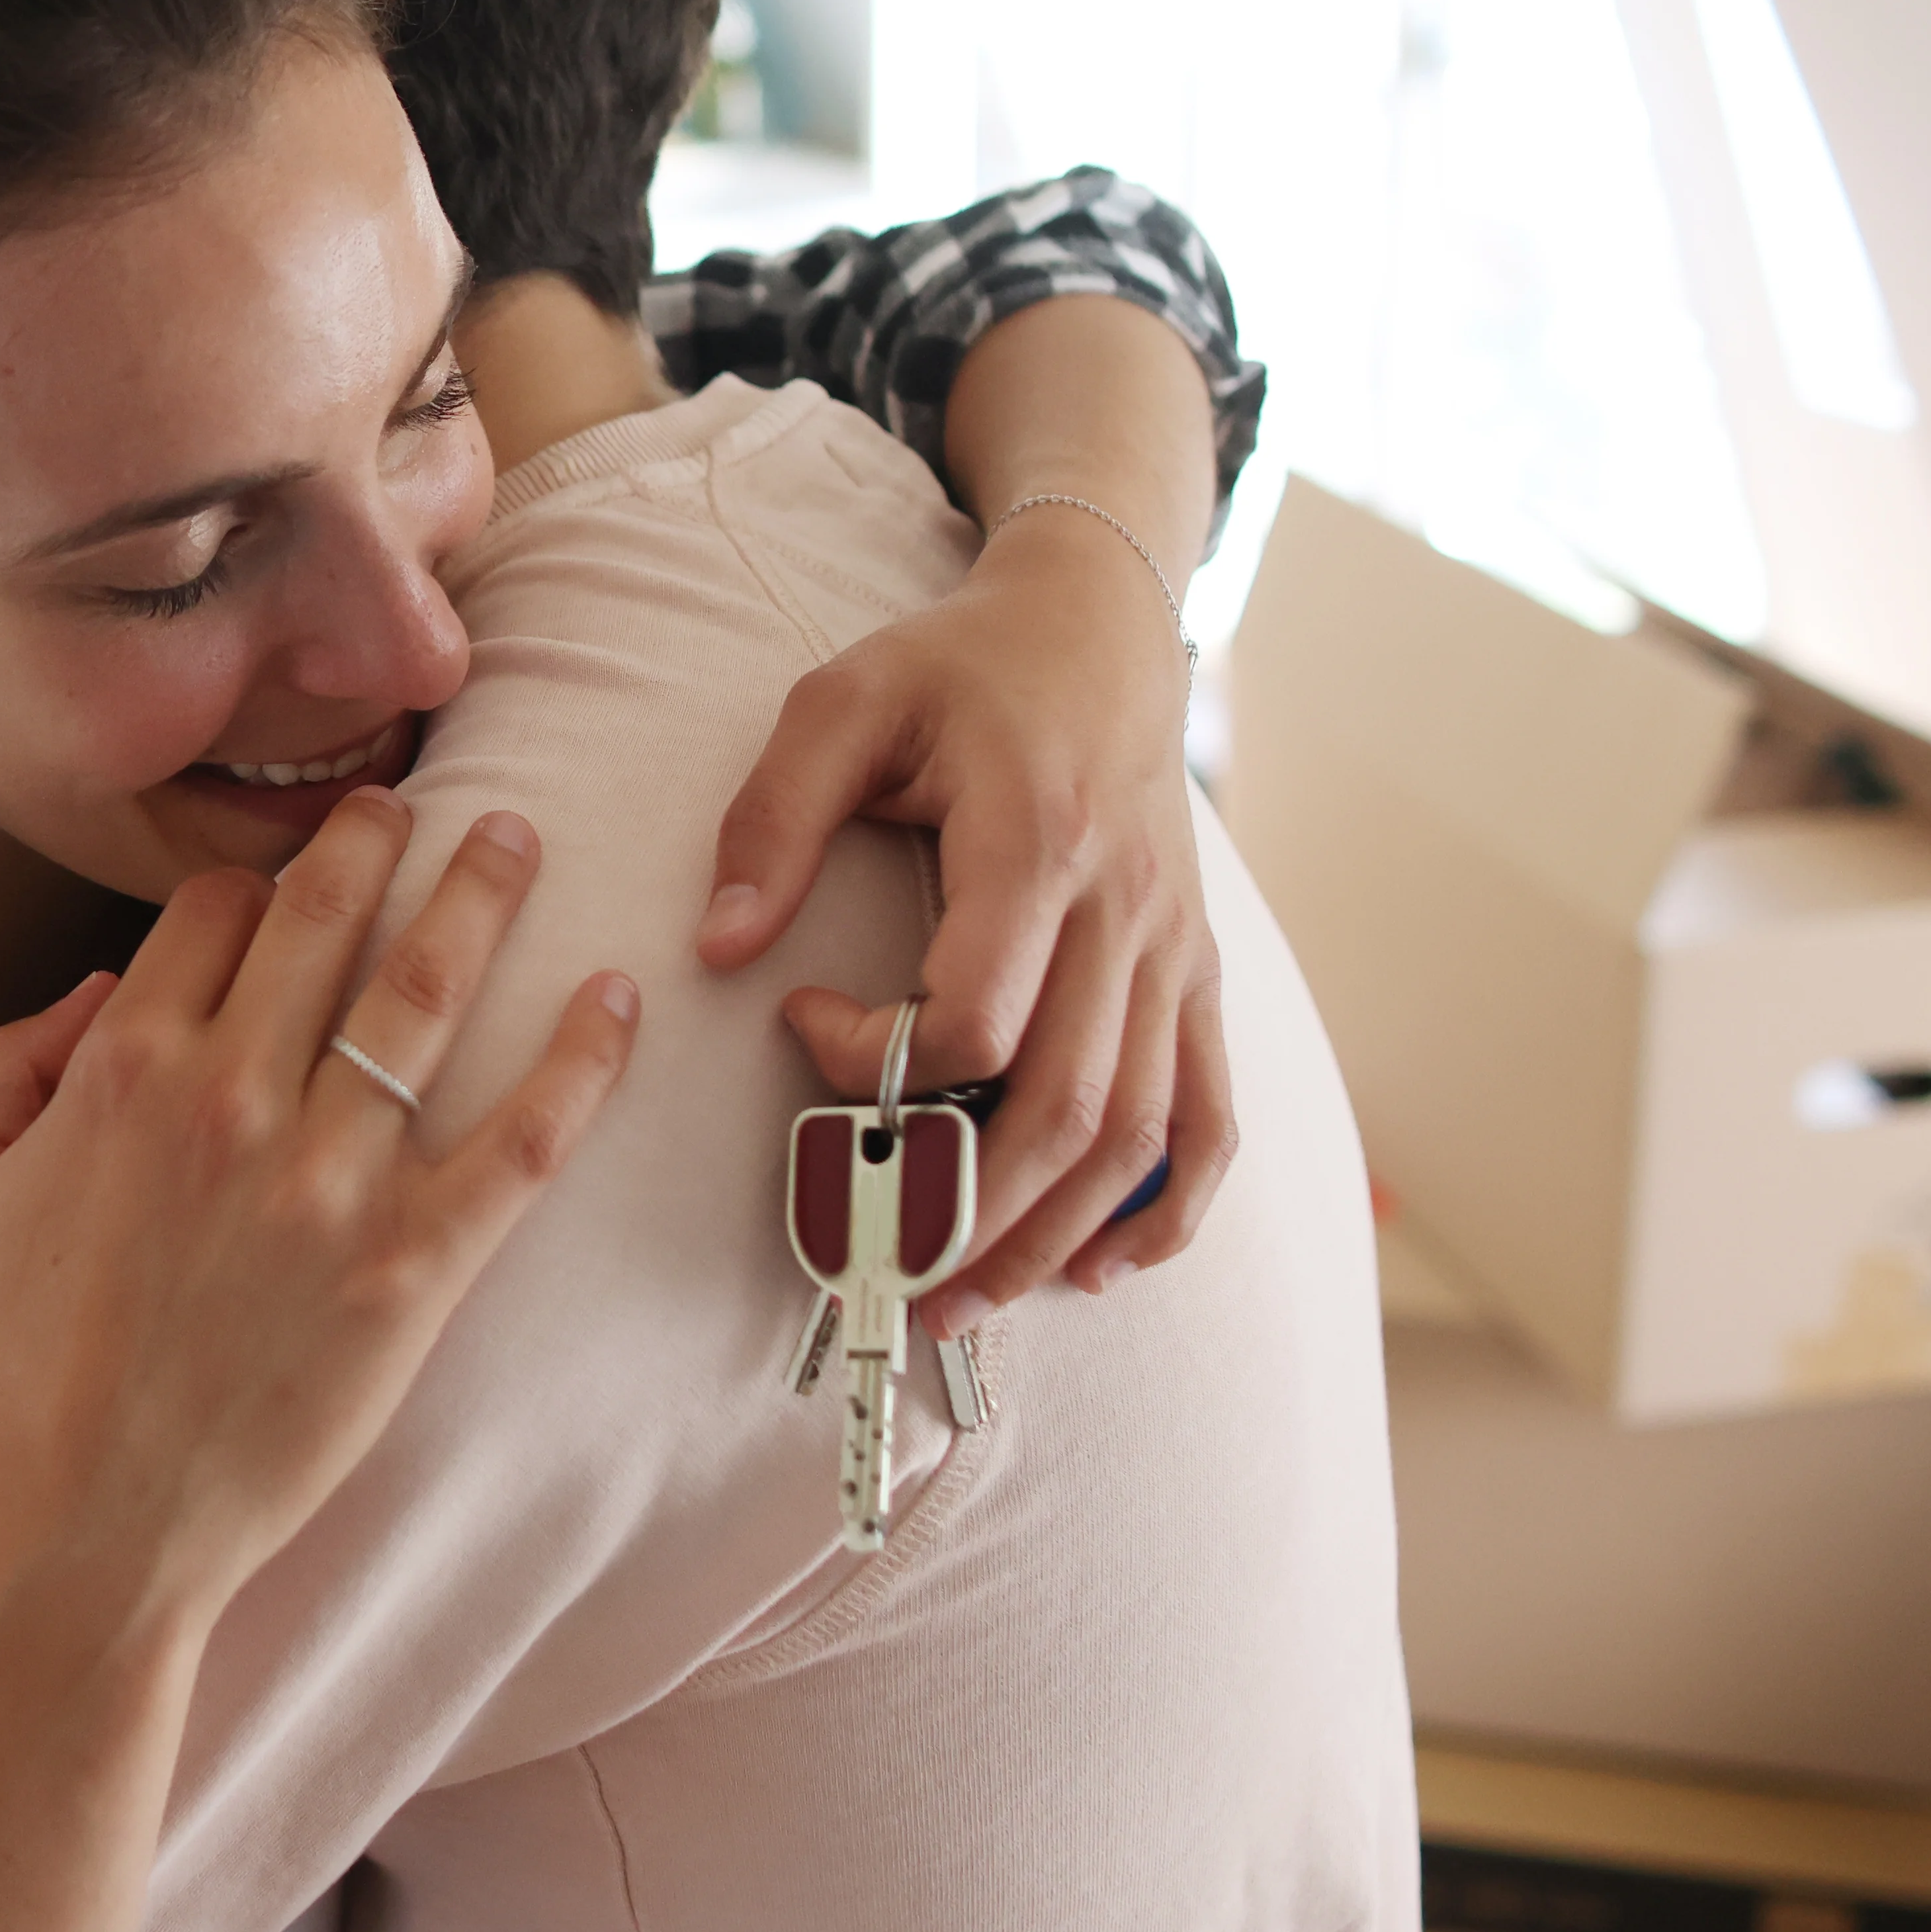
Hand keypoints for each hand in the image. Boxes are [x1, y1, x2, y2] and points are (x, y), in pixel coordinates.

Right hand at [0, 785, 640, 1626]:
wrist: (78, 1529)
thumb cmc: (2, 1374)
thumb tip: (102, 995)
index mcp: (123, 1071)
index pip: (215, 914)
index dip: (253, 886)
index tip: (286, 883)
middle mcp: (234, 1100)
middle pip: (329, 918)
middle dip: (380, 839)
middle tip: (421, 802)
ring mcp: (331, 1183)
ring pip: (428, 993)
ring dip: (482, 896)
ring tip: (519, 839)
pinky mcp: (412, 1270)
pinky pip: (522, 1139)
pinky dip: (580, 1059)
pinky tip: (617, 997)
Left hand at [699, 506, 1236, 1321]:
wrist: (1099, 629)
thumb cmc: (960, 668)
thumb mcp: (843, 699)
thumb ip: (773, 815)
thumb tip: (722, 945)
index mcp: (1037, 842)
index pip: (974, 1012)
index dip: (876, 1059)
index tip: (801, 1024)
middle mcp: (1126, 911)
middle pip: (1066, 1106)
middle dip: (972, 1214)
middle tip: (881, 1274)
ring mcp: (1174, 952)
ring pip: (1139, 1136)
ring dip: (1055, 1239)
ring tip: (964, 1301)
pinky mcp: (1197, 974)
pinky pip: (1208, 1116)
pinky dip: (1167, 1206)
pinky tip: (1102, 1267)